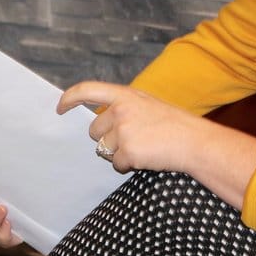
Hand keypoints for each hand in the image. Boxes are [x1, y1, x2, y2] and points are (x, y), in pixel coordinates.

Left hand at [58, 81, 208, 173]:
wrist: (194, 142)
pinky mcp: (127, 151)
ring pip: (104, 149)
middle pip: (94, 130)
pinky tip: (146, 158)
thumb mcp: (147, 105)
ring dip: (120, 153)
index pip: (87, 90)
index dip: (70, 98)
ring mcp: (122, 131)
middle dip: (108, 138)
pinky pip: (117, 164)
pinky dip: (128, 166)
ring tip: (144, 147)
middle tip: (134, 139)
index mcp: (125, 94)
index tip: (60, 108)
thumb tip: (102, 123)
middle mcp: (120, 110)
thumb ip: (124, 108)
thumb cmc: (174, 125)